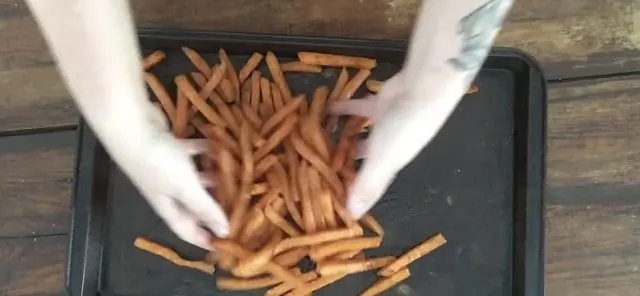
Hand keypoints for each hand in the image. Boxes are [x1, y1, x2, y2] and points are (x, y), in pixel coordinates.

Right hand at [95, 102, 228, 248]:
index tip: (225, 244)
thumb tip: (224, 233)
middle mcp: (167, 191)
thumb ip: (205, 208)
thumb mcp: (185, 188)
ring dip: (213, 179)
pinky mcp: (170, 148)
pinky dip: (205, 152)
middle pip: (194, 205)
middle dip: (214, 208)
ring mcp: (167, 169)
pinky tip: (221, 147)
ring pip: (195, 179)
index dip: (204, 239)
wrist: (132, 126)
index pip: (187, 230)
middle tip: (240, 206)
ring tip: (237, 177)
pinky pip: (192, 153)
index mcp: (168, 207)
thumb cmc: (158, 162)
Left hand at [330, 69, 468, 218]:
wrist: (424, 90)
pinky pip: (357, 110)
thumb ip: (367, 186)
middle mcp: (386, 148)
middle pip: (360, 160)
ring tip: (315, 139)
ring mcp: (383, 125)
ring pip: (357, 135)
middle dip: (341, 164)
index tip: (327, 197)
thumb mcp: (383, 160)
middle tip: (313, 166)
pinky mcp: (379, 104)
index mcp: (388, 166)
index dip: (350, 192)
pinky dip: (343, 109)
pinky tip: (326, 108)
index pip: (367, 185)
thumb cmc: (403, 129)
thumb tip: (353, 217)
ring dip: (341, 137)